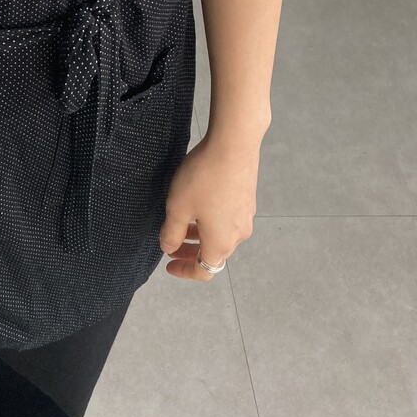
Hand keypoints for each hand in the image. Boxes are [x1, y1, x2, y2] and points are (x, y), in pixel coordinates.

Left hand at [158, 129, 261, 278]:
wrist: (234, 145)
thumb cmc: (203, 179)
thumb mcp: (178, 207)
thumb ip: (171, 232)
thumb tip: (168, 247)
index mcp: (221, 243)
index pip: (204, 270)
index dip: (184, 271)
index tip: (168, 265)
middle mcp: (238, 234)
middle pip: (213, 254)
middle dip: (190, 252)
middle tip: (170, 245)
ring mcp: (246, 216)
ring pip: (220, 235)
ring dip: (199, 234)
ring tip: (180, 221)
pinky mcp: (247, 198)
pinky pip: (227, 219)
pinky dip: (211, 221)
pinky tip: (198, 203)